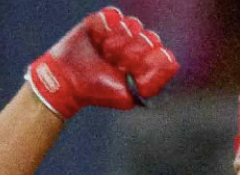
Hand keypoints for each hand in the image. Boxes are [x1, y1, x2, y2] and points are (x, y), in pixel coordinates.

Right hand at [25, 7, 178, 118]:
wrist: (66, 81)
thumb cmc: (96, 91)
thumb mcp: (129, 94)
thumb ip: (153, 82)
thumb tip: (173, 62)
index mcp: (139, 61)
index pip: (156, 48)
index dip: (146, 55)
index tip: (131, 66)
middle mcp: (130, 44)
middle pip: (145, 35)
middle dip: (130, 50)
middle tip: (113, 61)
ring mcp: (115, 32)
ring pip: (131, 24)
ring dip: (117, 40)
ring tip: (103, 52)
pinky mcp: (100, 22)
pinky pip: (114, 14)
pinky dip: (106, 26)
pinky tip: (98, 39)